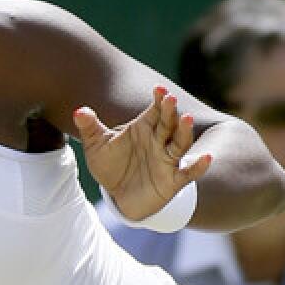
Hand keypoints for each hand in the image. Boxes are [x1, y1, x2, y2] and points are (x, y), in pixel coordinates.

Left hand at [74, 87, 212, 220]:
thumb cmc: (110, 165)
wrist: (118, 195)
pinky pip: (188, 173)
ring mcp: (167, 160)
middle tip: (170, 99)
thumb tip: (78, 111)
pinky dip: (198, 166)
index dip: (158, 100)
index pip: (154, 111)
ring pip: (180, 143)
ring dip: (184, 132)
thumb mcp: (96, 146)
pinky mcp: (172, 180)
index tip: (159, 89)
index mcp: (143, 128)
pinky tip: (206, 157)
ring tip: (187, 118)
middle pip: (168, 123)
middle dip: (170, 111)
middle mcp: (159, 141)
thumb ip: (89, 128)